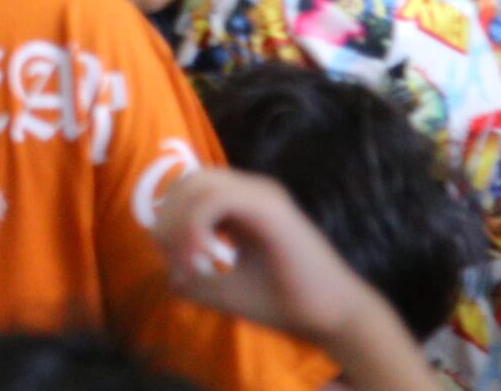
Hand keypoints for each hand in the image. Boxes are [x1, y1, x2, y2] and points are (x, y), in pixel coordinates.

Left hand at [151, 168, 396, 348]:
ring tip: (187, 264)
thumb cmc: (284, 302)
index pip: (189, 190)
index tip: (173, 264)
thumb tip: (169, 276)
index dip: (168, 220)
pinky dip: (196, 225)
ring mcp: (262, 194)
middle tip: (174, 262)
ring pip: (199, 184)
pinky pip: (216, 199)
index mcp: (242, 202)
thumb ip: (194, 278)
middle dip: (168, 219)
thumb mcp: (225, 290)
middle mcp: (252, 190)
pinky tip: (200, 257)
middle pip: (189, 182)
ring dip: (179, 223)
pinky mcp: (270, 206)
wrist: (332, 318)